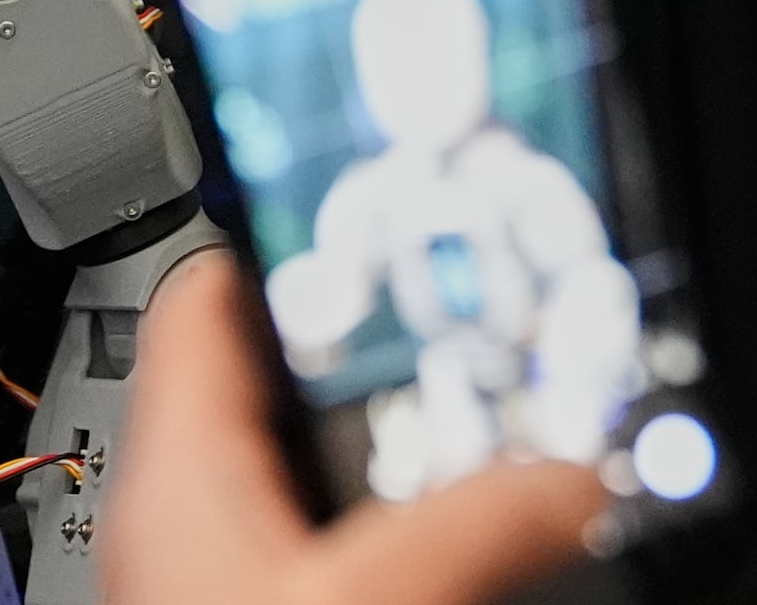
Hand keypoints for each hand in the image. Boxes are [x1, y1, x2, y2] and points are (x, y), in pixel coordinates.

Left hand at [109, 254, 609, 604]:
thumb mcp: (364, 593)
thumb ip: (473, 524)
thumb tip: (579, 478)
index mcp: (177, 477)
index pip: (202, 298)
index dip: (276, 228)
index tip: (361, 193)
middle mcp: (196, 523)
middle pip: (285, 384)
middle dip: (382, 346)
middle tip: (473, 309)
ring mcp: (236, 575)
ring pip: (326, 473)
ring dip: (409, 446)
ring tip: (501, 414)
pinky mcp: (279, 604)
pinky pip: (345, 543)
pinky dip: (412, 522)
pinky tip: (481, 530)